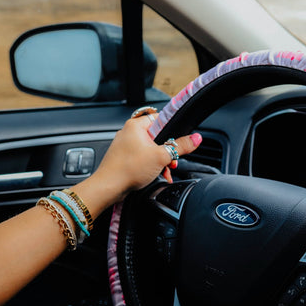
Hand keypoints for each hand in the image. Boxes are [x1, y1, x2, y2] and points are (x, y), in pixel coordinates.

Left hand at [80, 113, 201, 208]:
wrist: (109, 187)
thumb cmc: (128, 169)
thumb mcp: (161, 156)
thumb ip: (181, 147)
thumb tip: (196, 138)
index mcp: (136, 125)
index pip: (161, 119)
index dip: (173, 130)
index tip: (180, 139)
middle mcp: (130, 132)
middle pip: (158, 137)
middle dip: (168, 151)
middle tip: (172, 160)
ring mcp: (126, 146)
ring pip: (151, 149)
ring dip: (161, 160)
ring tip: (164, 171)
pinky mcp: (125, 158)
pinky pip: (143, 158)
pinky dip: (152, 165)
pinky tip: (156, 175)